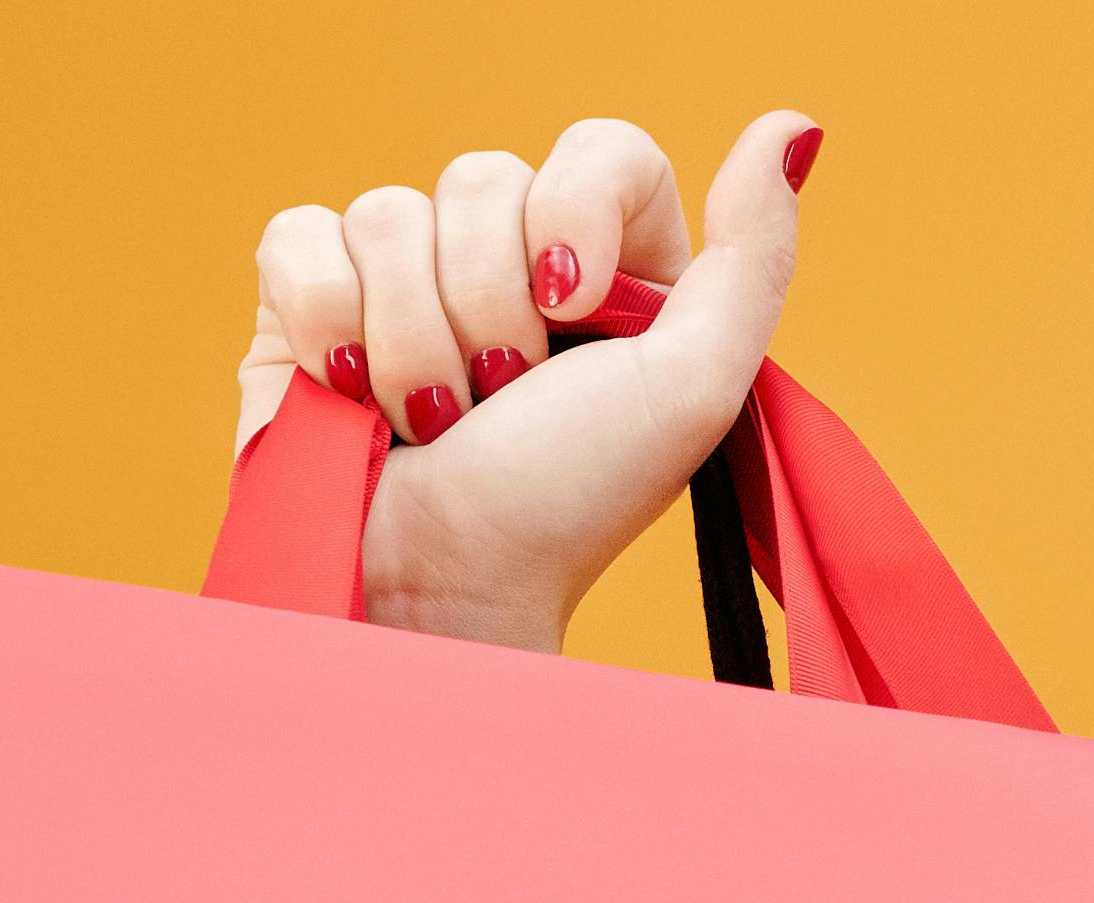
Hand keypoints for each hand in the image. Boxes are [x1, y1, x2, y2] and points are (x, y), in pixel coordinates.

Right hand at [231, 111, 818, 653]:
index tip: (577, 310)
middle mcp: (513, 257)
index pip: (604, 148)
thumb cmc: (569, 501)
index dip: (577, 215)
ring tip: (440, 418)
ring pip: (390, 209)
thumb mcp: (693, 387)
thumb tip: (791, 130)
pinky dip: (332, 324)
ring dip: (418, 338)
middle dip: (492, 303)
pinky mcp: (312, 292)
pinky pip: (301, 235)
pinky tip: (359, 395)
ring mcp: (406, 271)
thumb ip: (753, 260)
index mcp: (617, 268)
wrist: (439, 581)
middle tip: (508, 397)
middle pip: (483, 173)